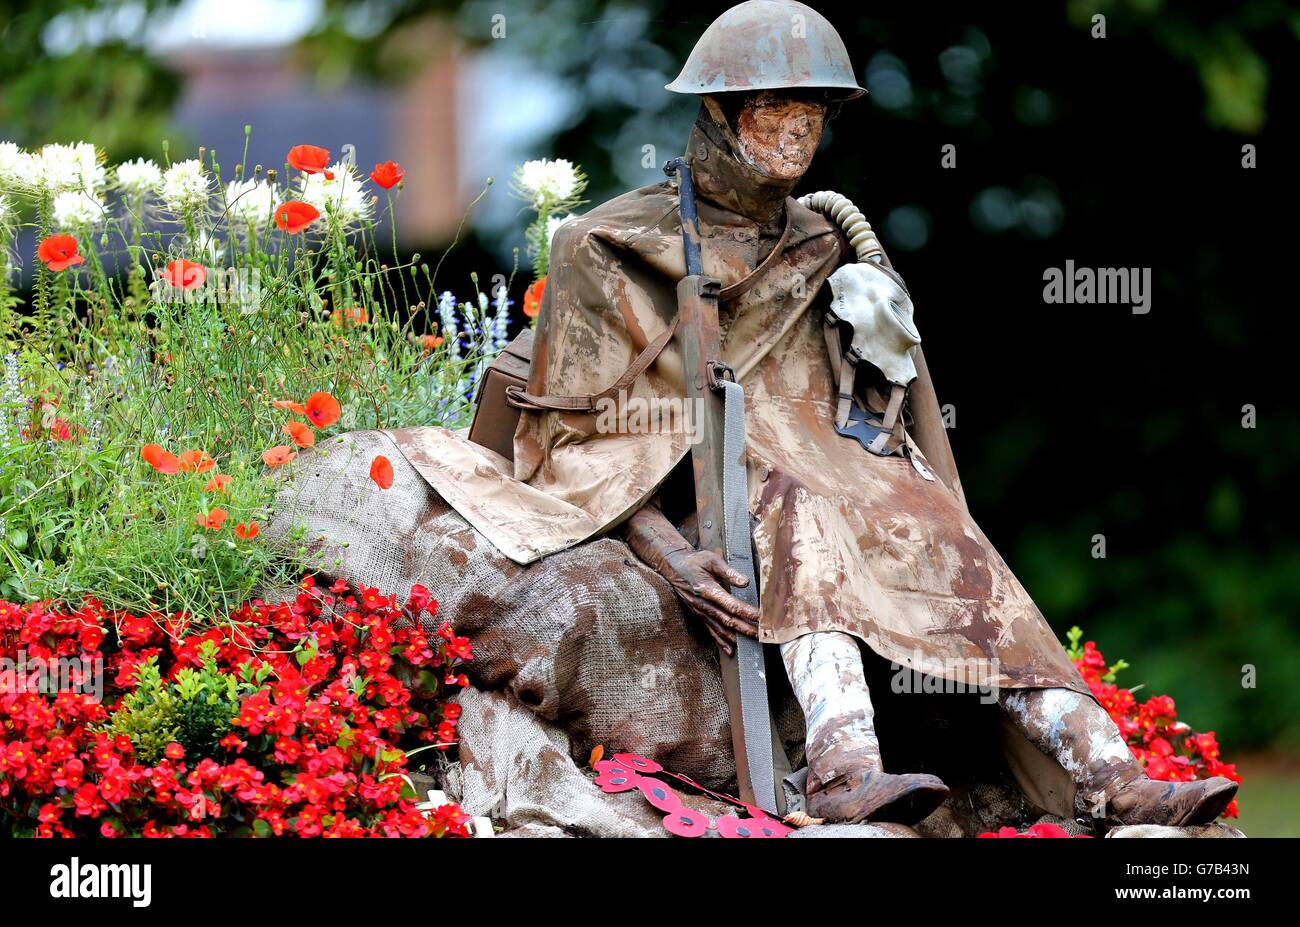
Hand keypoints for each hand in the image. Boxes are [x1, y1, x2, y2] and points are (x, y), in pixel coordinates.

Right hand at [623, 503, 758, 655]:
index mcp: (707, 589)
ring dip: (736, 637)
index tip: (760, 616)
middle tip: (761, 635)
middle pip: (727, 620)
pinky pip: (711, 631)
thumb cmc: (694, 561)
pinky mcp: (698, 615)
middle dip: (745, 628)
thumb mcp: (711, 560)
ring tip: (751, 642)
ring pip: (720, 628)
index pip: (730, 604)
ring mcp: (700, 612)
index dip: (746, 611)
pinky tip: (731, 650)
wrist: (673, 567)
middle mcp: (703, 604)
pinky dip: (721, 642)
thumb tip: (745, 582)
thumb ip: (729, 572)